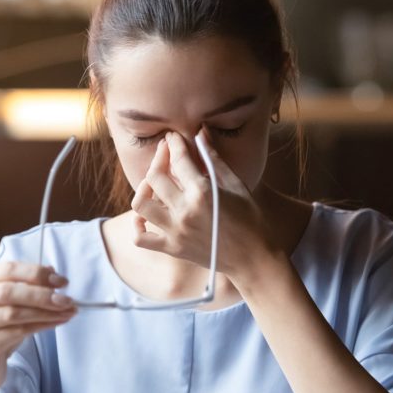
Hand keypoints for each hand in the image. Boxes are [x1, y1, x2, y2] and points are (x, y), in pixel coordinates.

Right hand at [0, 261, 75, 392]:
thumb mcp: (7, 303)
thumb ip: (24, 285)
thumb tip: (52, 271)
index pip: (7, 269)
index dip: (36, 273)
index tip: (61, 281)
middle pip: (9, 291)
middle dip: (42, 294)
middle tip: (67, 299)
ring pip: (15, 313)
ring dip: (46, 311)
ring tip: (68, 311)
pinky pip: (18, 332)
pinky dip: (42, 325)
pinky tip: (57, 322)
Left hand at [130, 129, 271, 277]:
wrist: (254, 258)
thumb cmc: (250, 219)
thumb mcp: (236, 185)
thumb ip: (214, 159)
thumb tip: (200, 133)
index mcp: (203, 193)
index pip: (179, 159)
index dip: (174, 143)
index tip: (172, 137)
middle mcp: (185, 211)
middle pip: (155, 177)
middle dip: (158, 158)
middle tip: (165, 153)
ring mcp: (176, 232)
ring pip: (141, 204)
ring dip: (143, 189)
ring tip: (153, 183)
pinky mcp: (172, 248)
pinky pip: (141, 239)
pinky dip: (137, 226)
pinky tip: (144, 216)